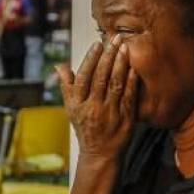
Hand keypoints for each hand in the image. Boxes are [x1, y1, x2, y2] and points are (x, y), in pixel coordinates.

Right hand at [55, 35, 138, 161]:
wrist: (100, 155)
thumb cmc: (85, 128)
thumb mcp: (71, 109)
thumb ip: (67, 86)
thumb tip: (59, 65)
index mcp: (78, 104)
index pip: (84, 77)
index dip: (91, 59)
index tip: (98, 44)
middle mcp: (93, 107)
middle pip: (101, 77)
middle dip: (108, 55)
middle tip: (115, 38)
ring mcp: (109, 113)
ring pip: (115, 84)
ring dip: (120, 64)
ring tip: (125, 47)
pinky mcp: (125, 119)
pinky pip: (128, 96)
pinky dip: (131, 81)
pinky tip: (134, 68)